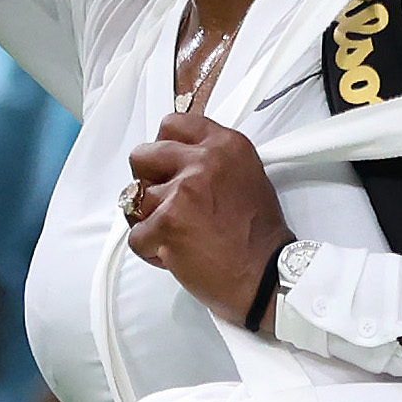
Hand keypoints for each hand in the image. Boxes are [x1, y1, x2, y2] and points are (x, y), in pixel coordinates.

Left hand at [121, 112, 291, 327]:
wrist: (266, 277)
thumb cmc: (258, 238)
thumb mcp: (247, 178)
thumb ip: (212, 162)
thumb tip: (181, 158)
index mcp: (226, 146)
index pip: (173, 124)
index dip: (162, 146)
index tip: (164, 163)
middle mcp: (205, 161)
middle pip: (143, 155)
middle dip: (147, 181)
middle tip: (164, 201)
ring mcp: (184, 191)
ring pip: (135, 198)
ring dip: (150, 220)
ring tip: (177, 235)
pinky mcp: (168, 222)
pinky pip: (136, 235)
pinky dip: (150, 250)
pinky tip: (176, 253)